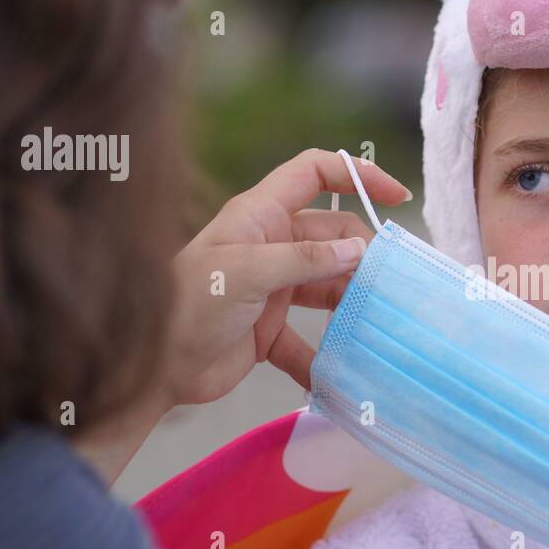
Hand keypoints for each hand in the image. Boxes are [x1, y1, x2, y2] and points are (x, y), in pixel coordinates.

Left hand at [165, 149, 410, 406]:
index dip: (357, 175)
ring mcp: (272, 287)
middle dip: (365, 256)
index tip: (396, 196)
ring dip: (352, 303)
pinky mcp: (270, 329)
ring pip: (329, 285)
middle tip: (394, 282)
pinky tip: (339, 374)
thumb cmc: (187, 307)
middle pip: (334, 236)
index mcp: (260, 216)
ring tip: (381, 322)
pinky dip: (323, 357)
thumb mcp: (245, 273)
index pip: (315, 174)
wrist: (152, 370)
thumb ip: (303, 260)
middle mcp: (271, 245)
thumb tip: (359, 249)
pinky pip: (309, 339)